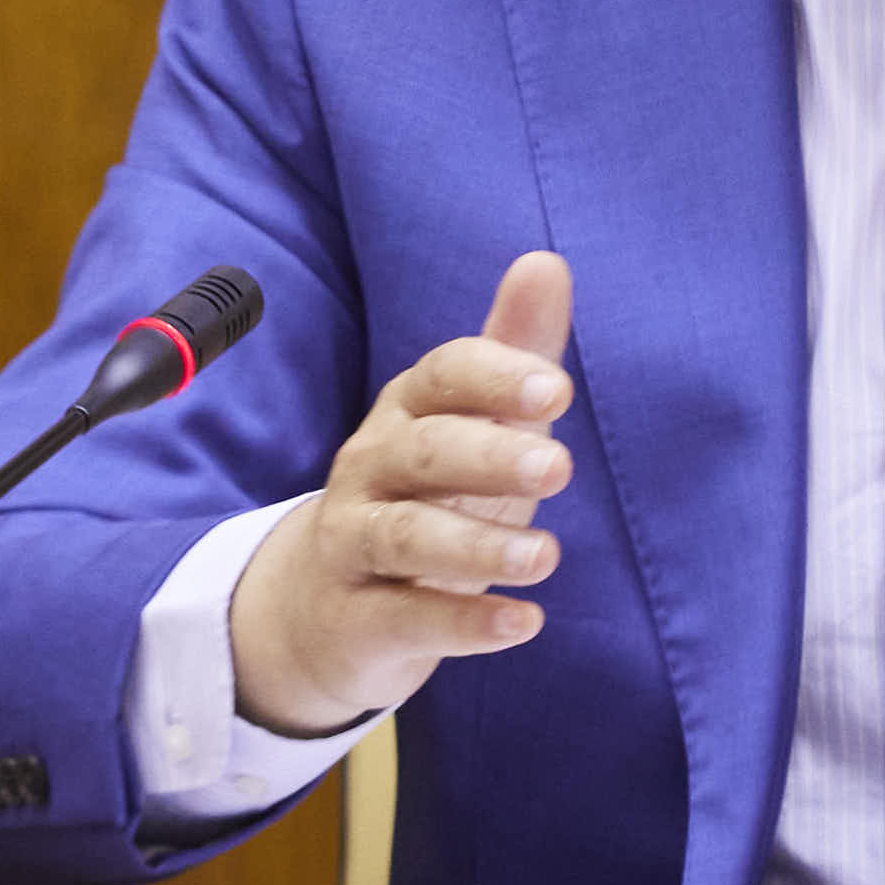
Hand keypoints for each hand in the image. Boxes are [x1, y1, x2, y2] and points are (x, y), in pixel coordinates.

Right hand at [228, 253, 575, 734]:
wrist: (323, 610)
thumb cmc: (426, 498)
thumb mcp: (474, 426)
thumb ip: (514, 352)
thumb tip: (547, 261)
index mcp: (408, 413)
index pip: (442, 377)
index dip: (495, 378)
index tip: (557, 390)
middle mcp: (370, 469)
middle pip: (423, 453)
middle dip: (489, 455)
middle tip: (560, 467)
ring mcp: (353, 546)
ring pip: (406, 537)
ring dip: (479, 547)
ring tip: (546, 556)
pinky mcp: (354, 621)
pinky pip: (405, 619)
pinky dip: (463, 623)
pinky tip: (522, 624)